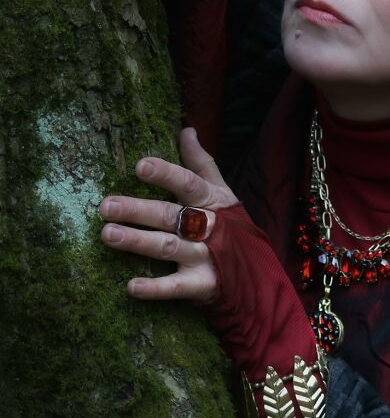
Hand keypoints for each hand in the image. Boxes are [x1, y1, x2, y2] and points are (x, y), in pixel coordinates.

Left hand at [100, 128, 237, 300]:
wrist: (255, 269)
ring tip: (108, 234)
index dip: (165, 175)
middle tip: (106, 206)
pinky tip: (131, 287)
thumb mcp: (220, 190)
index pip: (188, 184)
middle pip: (170, 216)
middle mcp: (208, 227)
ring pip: (169, 247)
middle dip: (138, 210)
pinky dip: (155, 288)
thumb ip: (200, 162)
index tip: (140, 167)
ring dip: (138, 241)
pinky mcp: (201, 284)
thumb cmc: (229, 223)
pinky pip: (177, 287)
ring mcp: (205, 257)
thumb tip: (187, 129)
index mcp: (210, 201)